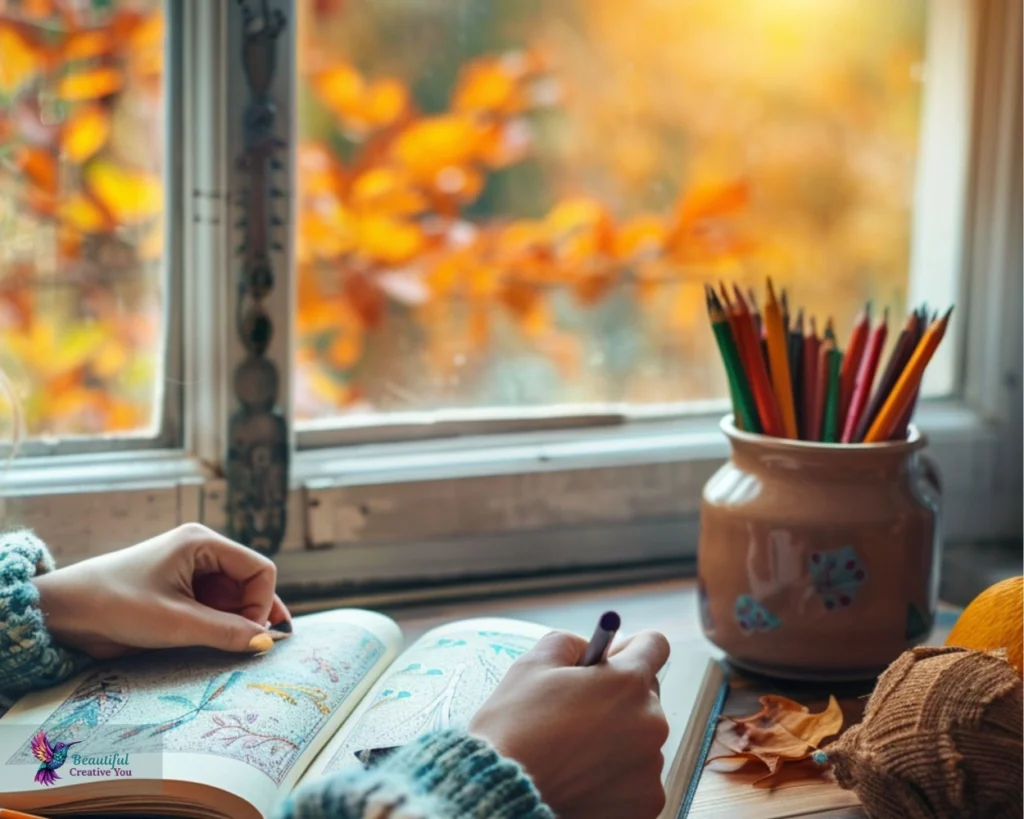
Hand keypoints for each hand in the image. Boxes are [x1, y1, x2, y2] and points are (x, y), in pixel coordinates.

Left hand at [33, 523, 289, 658]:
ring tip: (235, 648)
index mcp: (203, 543)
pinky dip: (220, 627)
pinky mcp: (180, 594)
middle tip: (255, 646)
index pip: (259, 569)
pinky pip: (214, 608)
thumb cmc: (116, 606)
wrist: (64, 613)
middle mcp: (202, 554)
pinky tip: (218, 644)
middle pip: (249, 584)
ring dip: (236, 623)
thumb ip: (226, 632)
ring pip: (233, 599)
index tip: (248, 633)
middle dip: (253, 614)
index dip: (262, 601)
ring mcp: (191, 574)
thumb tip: (268, 641)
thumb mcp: (176, 622)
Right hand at [469, 629, 669, 818]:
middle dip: (618, 697)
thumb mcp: (532, 665)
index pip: (654, 645)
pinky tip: (582, 779)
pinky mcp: (646, 805)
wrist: (502, 796)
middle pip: (646, 695)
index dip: (630, 648)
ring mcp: (650, 767)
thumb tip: (586, 648)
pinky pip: (637, 779)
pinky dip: (615, 778)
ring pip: (640, 739)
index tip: (610, 661)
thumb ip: (569, 643)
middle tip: (578, 712)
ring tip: (573, 752)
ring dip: (617, 739)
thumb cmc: (513, 730)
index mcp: (627, 682)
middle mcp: (650, 723)